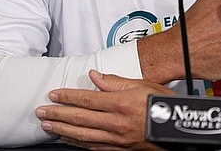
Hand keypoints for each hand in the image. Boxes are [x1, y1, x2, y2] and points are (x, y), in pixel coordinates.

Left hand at [35, 70, 174, 149]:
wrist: (179, 130)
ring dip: (62, 130)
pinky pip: (92, 147)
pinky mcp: (119, 150)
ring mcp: (116, 139)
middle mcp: (116, 123)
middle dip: (57, 115)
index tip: (53, 94)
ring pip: (82, 136)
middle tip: (41, 112)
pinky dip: (77, 143)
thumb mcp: (144, 86)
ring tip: (48, 126)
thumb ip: (116, 81)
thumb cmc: (164, 106)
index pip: (86, 99)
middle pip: (79, 118)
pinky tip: (68, 140)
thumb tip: (95, 76)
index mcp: (121, 104)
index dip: (67, 96)